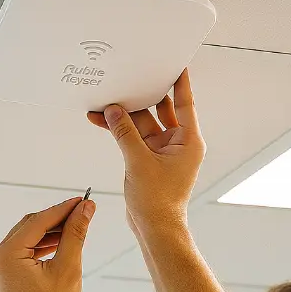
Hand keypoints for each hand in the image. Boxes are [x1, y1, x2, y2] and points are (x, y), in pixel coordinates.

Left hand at [0, 196, 95, 291]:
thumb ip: (75, 233)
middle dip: (58, 218)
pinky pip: (25, 249)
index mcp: (7, 254)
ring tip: (78, 226)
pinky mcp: (5, 272)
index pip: (39, 221)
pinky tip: (62, 242)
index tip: (84, 200)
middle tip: (84, 210)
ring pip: (29, 236)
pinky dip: (44, 244)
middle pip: (31, 226)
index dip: (63, 209)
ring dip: (52, 231)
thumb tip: (86, 208)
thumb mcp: (68, 268)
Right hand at [87, 68, 204, 228]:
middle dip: (143, 96)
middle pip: (159, 110)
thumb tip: (113, 110)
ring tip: (105, 101)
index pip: (184, 103)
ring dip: (124, 116)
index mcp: (188, 141)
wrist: (154, 230)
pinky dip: (120, 131)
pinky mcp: (147, 160)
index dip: (179, 81)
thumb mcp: (139, 162)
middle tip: (131, 75)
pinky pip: (133, 139)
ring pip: (142, 125)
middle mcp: (178, 143)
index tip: (175, 62)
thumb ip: (125, 133)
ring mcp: (162, 152)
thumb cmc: (158, 202)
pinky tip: (102, 120)